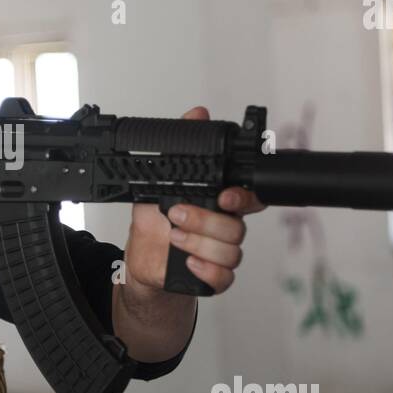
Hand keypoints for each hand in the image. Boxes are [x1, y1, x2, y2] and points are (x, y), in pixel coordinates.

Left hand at [124, 106, 266, 296]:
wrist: (143, 257)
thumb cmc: (155, 220)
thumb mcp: (159, 181)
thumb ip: (180, 149)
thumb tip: (197, 114)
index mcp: (219, 203)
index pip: (250, 198)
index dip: (245, 199)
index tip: (225, 197)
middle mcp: (224, 227)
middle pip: (238, 227)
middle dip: (206, 220)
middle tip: (177, 214)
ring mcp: (221, 253)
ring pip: (231, 252)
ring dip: (199, 243)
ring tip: (174, 236)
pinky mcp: (213, 275)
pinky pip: (224, 278)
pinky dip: (207, 270)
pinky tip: (188, 262)